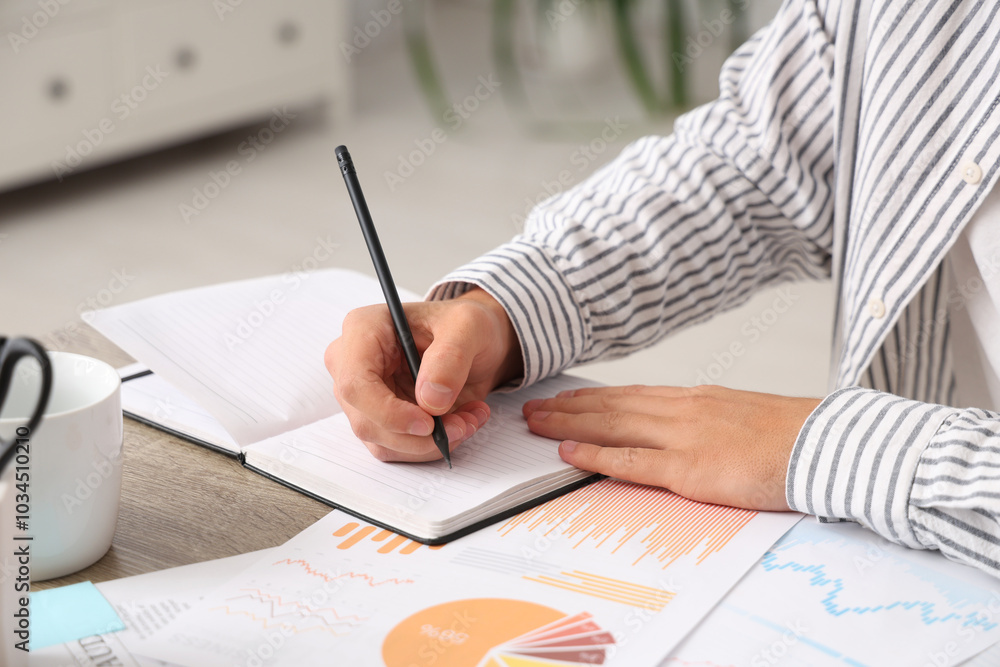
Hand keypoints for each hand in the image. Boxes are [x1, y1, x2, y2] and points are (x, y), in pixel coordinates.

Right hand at [325, 288, 521, 461]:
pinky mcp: (379, 419)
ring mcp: (363, 396)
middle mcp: (353, 364)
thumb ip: (451, 357)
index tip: (429, 422)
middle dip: (420, 436)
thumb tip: (430, 398)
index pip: (355, 383)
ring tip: (468, 420)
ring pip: (384, 442)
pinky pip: (398, 448)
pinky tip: (460, 423)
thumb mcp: (469, 326)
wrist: (473, 343)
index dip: (389, 412)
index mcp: (363, 329)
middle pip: (367, 421)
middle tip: (463, 425)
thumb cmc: (462, 326)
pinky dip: (432, 446)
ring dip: (431, 443)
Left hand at [522, 385, 820, 510]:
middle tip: (532, 407)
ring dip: (569, 424)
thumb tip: (684, 430)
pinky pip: (630, 461)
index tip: (565, 397)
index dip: (592, 397)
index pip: (630, 395)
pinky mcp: (688, 468)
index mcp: (695, 399)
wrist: (826, 444)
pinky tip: (567, 452)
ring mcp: (682, 437)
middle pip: (611, 406)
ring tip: (536, 423)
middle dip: (568, 406)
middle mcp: (681, 410)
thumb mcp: (741, 416)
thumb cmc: (791, 435)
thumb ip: (707, 421)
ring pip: (611, 425)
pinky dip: (595, 455)